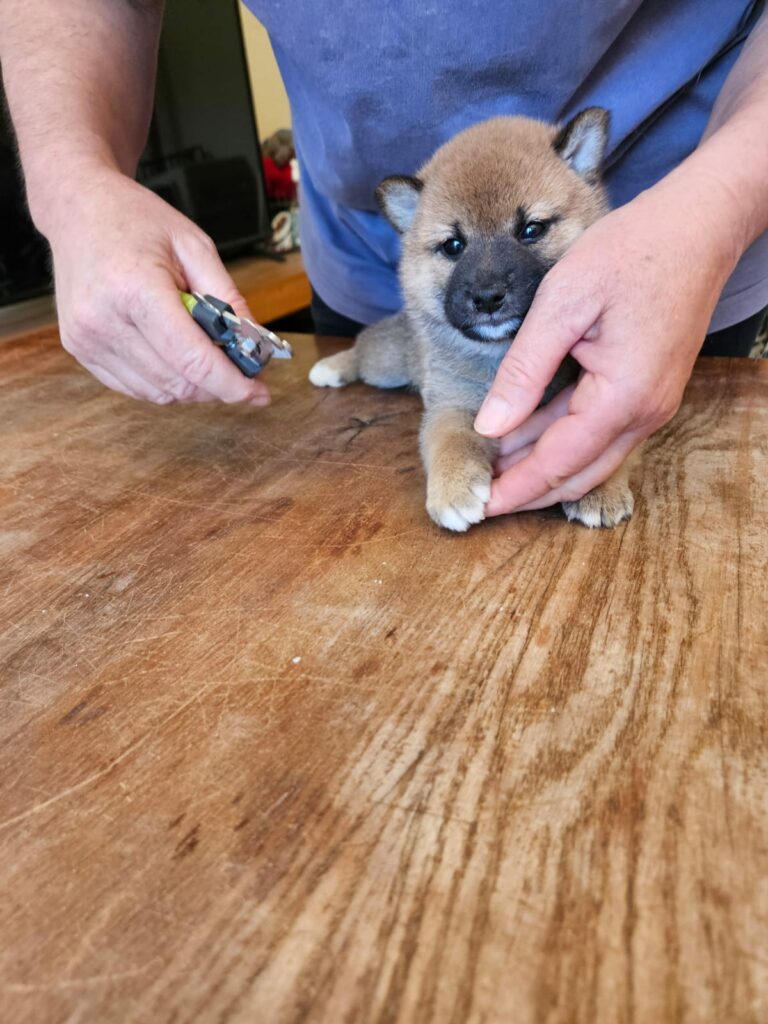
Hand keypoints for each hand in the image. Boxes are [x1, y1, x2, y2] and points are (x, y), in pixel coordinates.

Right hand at [47, 166, 269, 405]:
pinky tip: (173, 356)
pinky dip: (164, 382)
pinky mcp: (79, 349)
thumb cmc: (137, 221)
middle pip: (177, 382)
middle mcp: (104, 319)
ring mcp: (87, 338)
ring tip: (203, 356)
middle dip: (217, 386)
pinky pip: (135, 388)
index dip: (231, 384)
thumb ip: (228, 299)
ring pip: (158, 393)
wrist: (78, 211)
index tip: (260, 394)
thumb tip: (255, 346)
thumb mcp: (195, 246)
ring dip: (191, 386)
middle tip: (240, 372)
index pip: (192, 360)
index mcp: (135, 288)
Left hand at [474, 171, 742, 514]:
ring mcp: (650, 404)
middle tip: (479, 501)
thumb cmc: (632, 250)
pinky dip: (561, 444)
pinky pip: (599, 434)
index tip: (477, 508)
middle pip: (576, 476)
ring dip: (541, 470)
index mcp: (622, 397)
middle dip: (525, 492)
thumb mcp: (562, 304)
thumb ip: (523, 370)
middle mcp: (643, 413)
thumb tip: (489, 426)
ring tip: (494, 473)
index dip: (513, 490)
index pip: (556, 464)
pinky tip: (526, 439)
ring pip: (588, 459)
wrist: (698, 224)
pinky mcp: (648, 390)